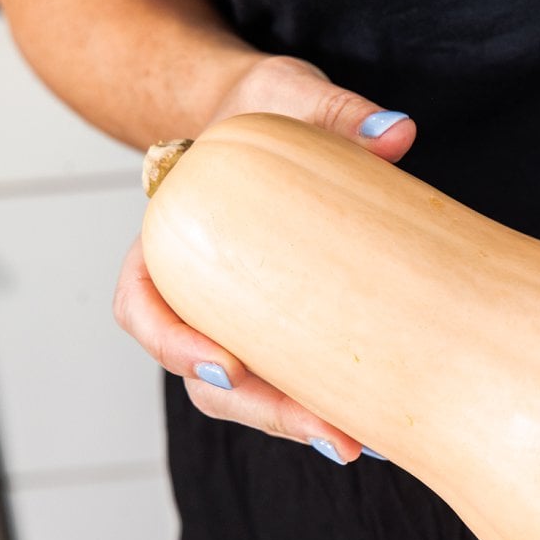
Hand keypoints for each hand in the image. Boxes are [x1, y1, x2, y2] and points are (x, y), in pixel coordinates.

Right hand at [113, 56, 415, 462]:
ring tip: (362, 443)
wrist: (270, 125)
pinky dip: (332, 402)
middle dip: (266, 412)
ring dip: (302, 424)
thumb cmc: (262, 112)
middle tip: (329, 434)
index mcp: (171, 243)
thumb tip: (397, 133)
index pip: (143, 306)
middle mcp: (199, 295)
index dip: (175, 344)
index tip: (225, 367)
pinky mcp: (288, 330)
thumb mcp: (286, 97)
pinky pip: (297, 378)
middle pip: (206, 378)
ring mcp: (243, 321)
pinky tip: (383, 423)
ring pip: (252, 394)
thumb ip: (332, 112)